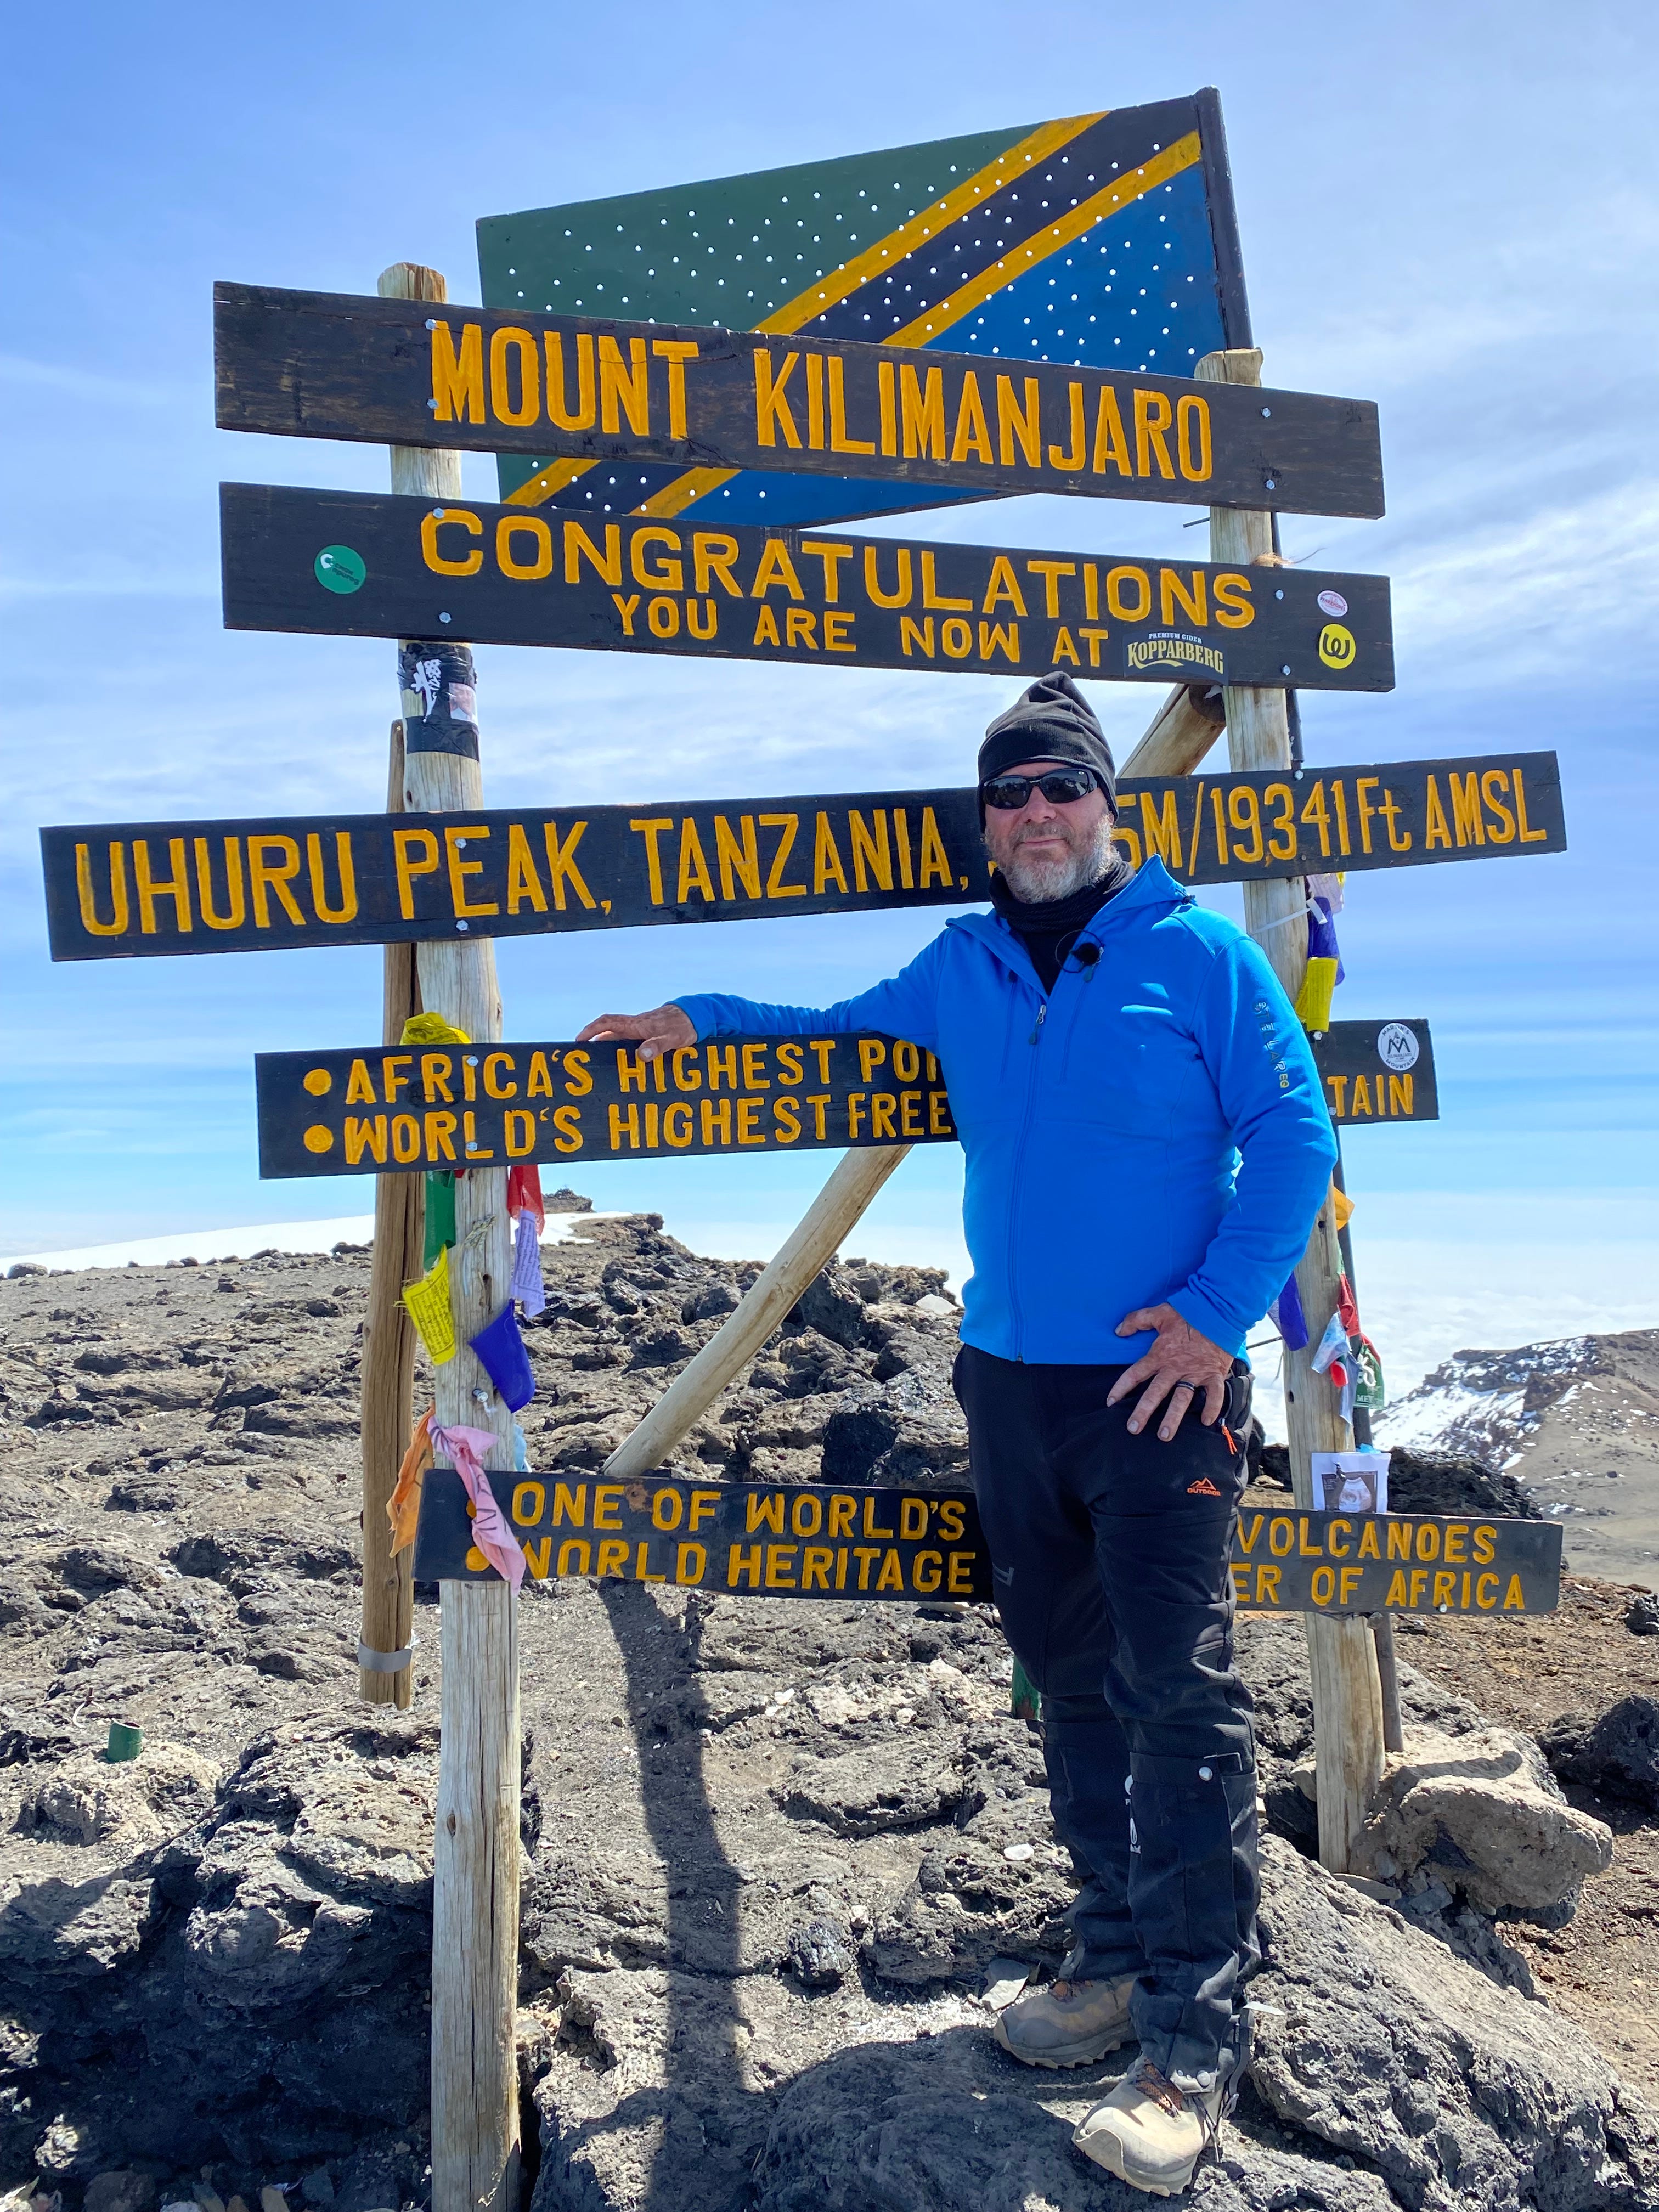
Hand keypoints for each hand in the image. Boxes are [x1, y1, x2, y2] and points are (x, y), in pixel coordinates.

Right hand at [575, 1003, 695, 1061]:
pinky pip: (630, 1044)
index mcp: (635, 1024)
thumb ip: (657, 1046)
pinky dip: (624, 1054)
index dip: (590, 1030)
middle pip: (608, 1034)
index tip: (579, 1041)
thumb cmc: (683, 1025)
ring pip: (619, 1040)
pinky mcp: (647, 1036)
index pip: (606, 1023)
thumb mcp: (672, 1038)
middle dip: (596, 1045)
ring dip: (610, 1051)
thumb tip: (641, 1056)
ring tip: (602, 1068)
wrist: (695, 1016)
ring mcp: (640, 1031)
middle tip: (586, 1060)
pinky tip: (625, 1066)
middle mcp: (634, 1026)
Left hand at [1107, 1303, 1230, 1440]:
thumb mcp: (1159, 1312)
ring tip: (1164, 1436)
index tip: (1110, 1402)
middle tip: (1132, 1429)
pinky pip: (1214, 1395)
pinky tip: (1207, 1423)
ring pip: (1182, 1399)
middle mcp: (1175, 1367)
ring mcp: (1195, 1373)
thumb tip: (1118, 1330)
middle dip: (1143, 1412)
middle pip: (1155, 1393)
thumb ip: (1137, 1320)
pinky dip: (1212, 1408)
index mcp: (1160, 1354)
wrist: (1220, 1311)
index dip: (1121, 1387)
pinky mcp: (1214, 1374)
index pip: (1135, 1374)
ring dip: (1173, 1418)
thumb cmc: (1189, 1312)